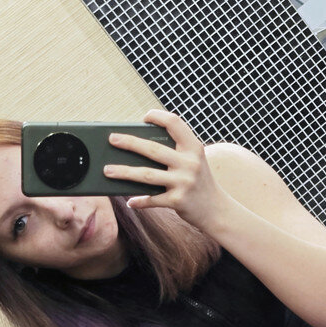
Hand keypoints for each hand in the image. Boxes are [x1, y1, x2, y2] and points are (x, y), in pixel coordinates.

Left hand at [104, 109, 228, 231]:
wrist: (217, 210)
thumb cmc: (199, 182)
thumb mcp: (194, 161)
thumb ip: (176, 151)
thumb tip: (139, 146)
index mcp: (194, 148)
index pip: (174, 123)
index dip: (158, 116)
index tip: (144, 117)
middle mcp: (190, 163)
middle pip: (152, 149)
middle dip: (129, 143)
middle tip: (112, 139)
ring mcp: (184, 182)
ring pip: (146, 175)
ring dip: (124, 172)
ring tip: (107, 170)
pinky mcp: (178, 201)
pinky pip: (152, 199)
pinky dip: (139, 201)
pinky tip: (130, 202)